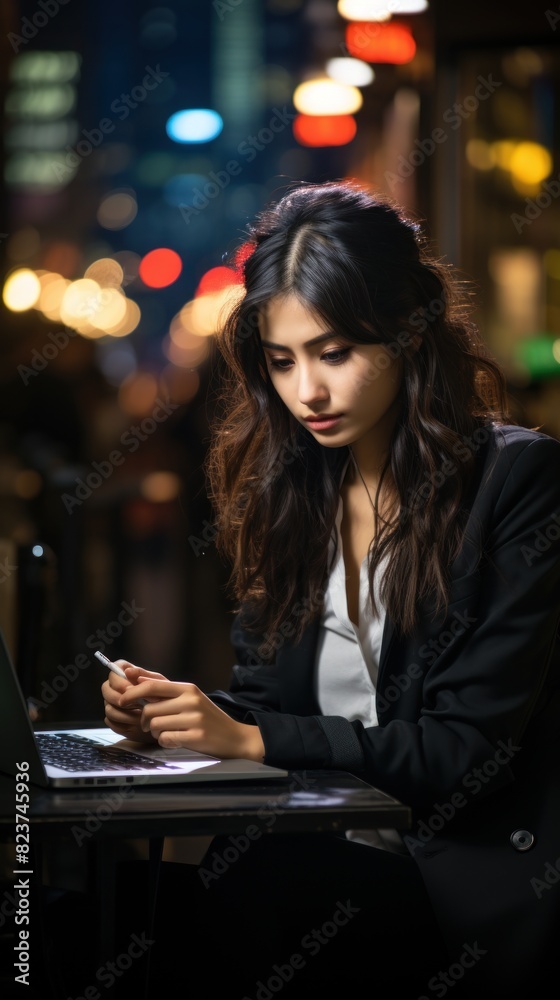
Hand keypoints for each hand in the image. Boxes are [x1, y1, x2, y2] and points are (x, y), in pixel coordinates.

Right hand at [102, 661, 165, 743]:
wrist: (166, 715)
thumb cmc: (162, 695)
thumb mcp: (157, 682)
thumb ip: (144, 675)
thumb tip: (128, 671)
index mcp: (124, 675)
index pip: (113, 673)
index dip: (119, 682)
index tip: (130, 689)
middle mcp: (114, 688)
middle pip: (105, 690)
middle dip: (121, 699)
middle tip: (137, 704)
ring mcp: (111, 704)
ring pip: (109, 708)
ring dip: (126, 714)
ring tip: (142, 716)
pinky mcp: (113, 719)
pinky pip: (111, 722)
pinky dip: (125, 724)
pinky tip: (137, 724)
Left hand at [118, 675, 265, 761]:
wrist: (234, 736)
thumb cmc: (207, 717)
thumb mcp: (189, 698)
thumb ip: (165, 689)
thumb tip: (136, 678)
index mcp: (187, 688)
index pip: (152, 686)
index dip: (132, 693)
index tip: (122, 700)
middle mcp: (190, 700)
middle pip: (150, 709)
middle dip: (144, 721)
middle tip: (149, 726)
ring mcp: (194, 718)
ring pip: (155, 725)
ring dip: (155, 733)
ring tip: (166, 733)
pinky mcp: (196, 736)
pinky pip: (165, 739)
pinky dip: (165, 742)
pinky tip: (175, 740)